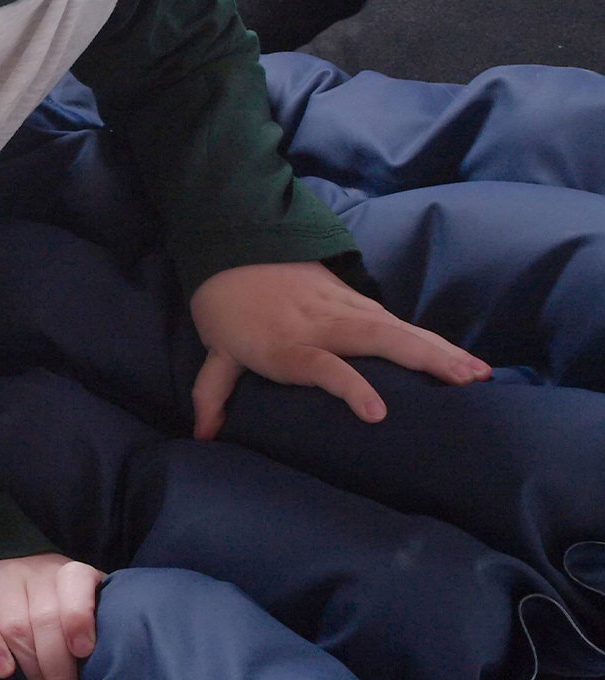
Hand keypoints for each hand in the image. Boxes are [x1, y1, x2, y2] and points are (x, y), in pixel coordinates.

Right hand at [0, 553, 104, 679]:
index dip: (79, 616)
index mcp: (67, 573)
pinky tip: (1, 671)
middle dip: (58, 669)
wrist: (1, 572)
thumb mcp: (75, 609)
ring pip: (16, 624)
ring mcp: (1, 576)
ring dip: (31, 670)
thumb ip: (91, 632)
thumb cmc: (50, 607)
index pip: (76, 582)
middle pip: (46, 618)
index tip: (83, 651)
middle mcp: (35, 571)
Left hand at [188, 260, 490, 440]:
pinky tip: (464, 359)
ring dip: (436, 350)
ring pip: (393, 326)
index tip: (376, 412)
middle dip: (418, 359)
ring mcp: (341, 308)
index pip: (317, 365)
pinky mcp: (355, 299)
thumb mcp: (216, 349)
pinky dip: (431, 340)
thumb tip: (202, 437)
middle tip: (460, 384)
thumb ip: (212, 393)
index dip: (346, 386)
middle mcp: (318, 324)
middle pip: (371, 338)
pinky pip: (395, 320)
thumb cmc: (226, 304)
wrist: (233, 242)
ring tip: (477, 374)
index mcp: (282, 343)